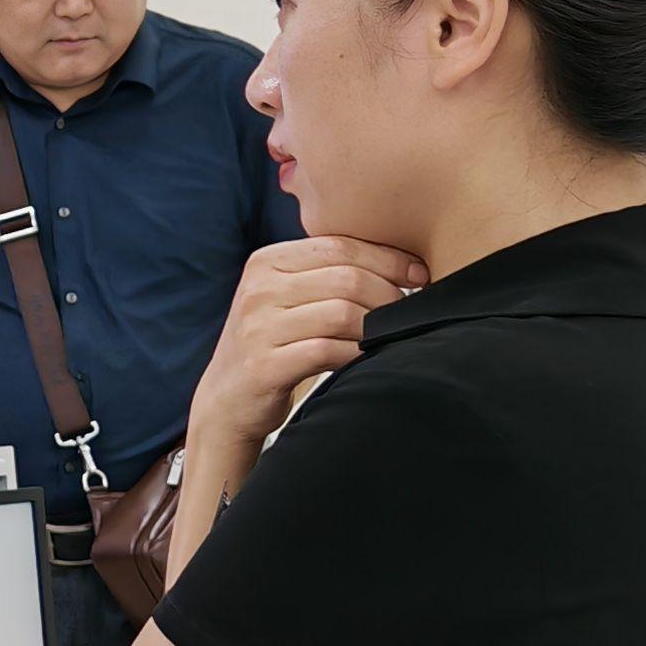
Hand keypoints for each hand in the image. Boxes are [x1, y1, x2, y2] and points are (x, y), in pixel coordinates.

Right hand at [185, 237, 426, 460]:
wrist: (227, 399)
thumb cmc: (272, 344)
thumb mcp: (287, 298)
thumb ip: (326, 273)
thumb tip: (404, 263)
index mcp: (266, 262)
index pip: (340, 246)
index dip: (388, 258)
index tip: (418, 275)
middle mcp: (258, 289)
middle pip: (347, 278)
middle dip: (388, 295)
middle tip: (404, 313)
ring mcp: (258, 328)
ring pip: (343, 314)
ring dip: (375, 328)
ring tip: (383, 337)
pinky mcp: (264, 365)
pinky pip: (329, 351)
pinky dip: (356, 355)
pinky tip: (362, 359)